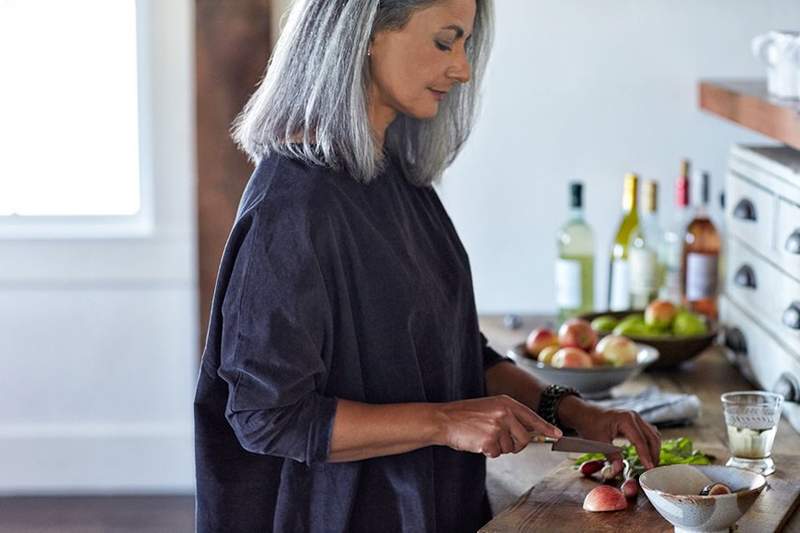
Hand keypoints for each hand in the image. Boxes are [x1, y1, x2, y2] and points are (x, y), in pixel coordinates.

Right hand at [434, 395, 562, 457]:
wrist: (444, 419)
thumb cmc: (465, 415)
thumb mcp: (490, 408)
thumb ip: (509, 416)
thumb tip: (528, 431)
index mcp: (506, 402)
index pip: (532, 416)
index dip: (546, 427)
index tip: (558, 434)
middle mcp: (505, 413)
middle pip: (525, 438)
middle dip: (516, 445)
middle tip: (500, 441)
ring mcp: (498, 426)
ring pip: (511, 448)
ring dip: (499, 448)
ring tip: (483, 437)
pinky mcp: (490, 440)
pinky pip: (497, 454)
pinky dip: (488, 452)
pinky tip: (477, 442)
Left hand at [558, 396, 660, 470]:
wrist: (583, 412)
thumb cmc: (589, 424)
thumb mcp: (599, 441)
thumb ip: (611, 456)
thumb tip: (619, 471)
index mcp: (626, 419)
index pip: (641, 441)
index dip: (646, 456)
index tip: (650, 469)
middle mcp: (634, 417)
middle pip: (652, 437)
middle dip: (654, 454)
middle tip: (652, 469)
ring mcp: (635, 418)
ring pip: (652, 435)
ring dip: (654, 449)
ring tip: (651, 464)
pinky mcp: (634, 421)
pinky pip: (647, 433)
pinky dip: (650, 444)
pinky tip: (647, 454)